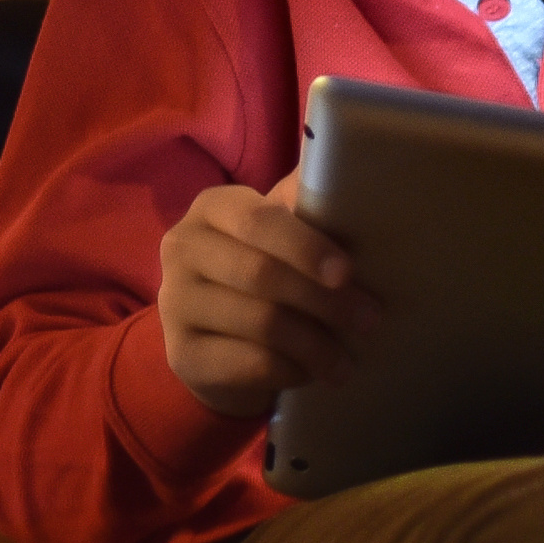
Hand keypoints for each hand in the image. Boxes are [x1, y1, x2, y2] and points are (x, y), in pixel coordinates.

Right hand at [156, 173, 375, 420]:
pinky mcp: (182, 354)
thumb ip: (309, 204)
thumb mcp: (285, 235)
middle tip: (369, 321)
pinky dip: (291, 370)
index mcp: (213, 208)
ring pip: (261, 323)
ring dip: (316, 345)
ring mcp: (175, 302)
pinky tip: (311, 373)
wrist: (218, 344)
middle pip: (261, 274)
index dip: (306, 247)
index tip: (347, 273)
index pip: (258, 221)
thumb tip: (354, 168)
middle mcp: (182, 248)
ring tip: (347, 360)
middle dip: (325, 301)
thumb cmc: (266, 275)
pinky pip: (250, 363)